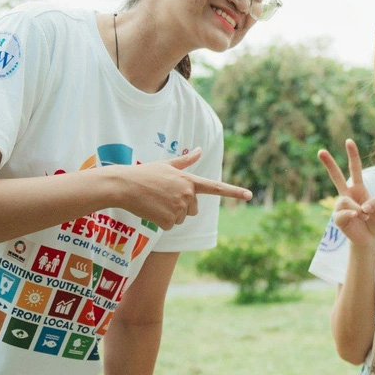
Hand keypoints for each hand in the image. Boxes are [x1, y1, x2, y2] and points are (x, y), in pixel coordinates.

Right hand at [111, 148, 250, 227]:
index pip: (216, 187)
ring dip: (170, 214)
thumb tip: (199, 149)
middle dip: (182, 206)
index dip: (234, 192)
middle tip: (164, 196)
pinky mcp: (169, 220)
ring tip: (156, 201)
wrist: (124, 185)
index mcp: (189, 180)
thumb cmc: (144, 174)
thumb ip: (186, 161)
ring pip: (182, 218)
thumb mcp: (167, 164)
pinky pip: (170, 225)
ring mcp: (179, 207)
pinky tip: (152, 210)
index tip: (249, 195)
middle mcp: (188, 194)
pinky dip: (161, 221)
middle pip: (194, 209)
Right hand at [319, 139, 374, 246]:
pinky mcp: (337, 217)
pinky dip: (353, 215)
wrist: (369, 238)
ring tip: (363, 216)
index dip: (352, 155)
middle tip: (320, 151)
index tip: (348, 141)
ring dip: (358, 209)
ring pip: (345, 200)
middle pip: (336, 176)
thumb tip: (362, 206)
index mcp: (358, 188)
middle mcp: (347, 194)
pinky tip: (356, 218)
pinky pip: (343, 212)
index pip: (354, 168)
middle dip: (328, 163)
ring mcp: (340, 205)